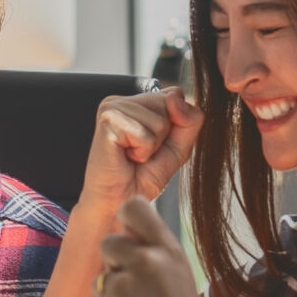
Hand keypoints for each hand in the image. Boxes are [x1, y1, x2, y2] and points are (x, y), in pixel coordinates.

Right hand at [82, 90, 201, 208]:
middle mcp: (123, 99)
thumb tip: (175, 98)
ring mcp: (112, 107)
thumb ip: (189, 120)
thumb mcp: (179, 146)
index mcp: (137, 102)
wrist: (118, 202)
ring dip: (152, 146)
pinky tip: (124, 157)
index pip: (175, 94)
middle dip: (164, 135)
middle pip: (169, 104)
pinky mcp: (108, 120)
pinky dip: (142, 153)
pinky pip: (146, 135)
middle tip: (142, 152)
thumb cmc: (142, 177)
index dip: (175, 124)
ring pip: (160, 121)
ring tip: (132, 155)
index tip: (155, 144)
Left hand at [86, 197, 232, 296]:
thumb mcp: (180, 274)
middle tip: (135, 293)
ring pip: (100, 281)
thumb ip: (155, 253)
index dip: (125, 220)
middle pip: (108, 243)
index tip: (131, 239)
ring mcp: (126, 284)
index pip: (133, 206)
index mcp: (168, 249)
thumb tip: (124, 233)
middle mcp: (147, 260)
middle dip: (113, 266)